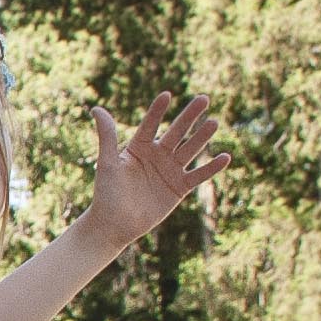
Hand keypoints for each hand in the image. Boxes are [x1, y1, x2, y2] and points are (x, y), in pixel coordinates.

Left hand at [83, 92, 224, 250]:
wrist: (114, 225)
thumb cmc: (106, 194)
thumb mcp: (107, 163)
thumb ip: (107, 136)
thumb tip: (96, 108)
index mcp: (139, 147)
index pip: (150, 125)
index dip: (158, 111)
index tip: (166, 95)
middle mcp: (157, 155)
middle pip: (176, 132)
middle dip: (189, 117)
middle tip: (203, 99)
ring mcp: (170, 171)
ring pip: (190, 150)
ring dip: (202, 137)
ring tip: (213, 122)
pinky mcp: (179, 188)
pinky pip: (198, 176)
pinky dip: (211, 168)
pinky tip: (225, 157)